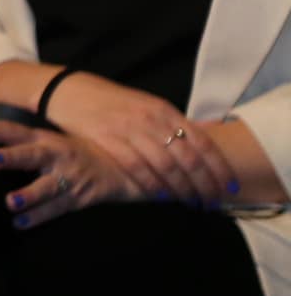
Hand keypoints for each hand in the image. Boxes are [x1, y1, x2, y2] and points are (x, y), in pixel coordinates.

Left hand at [0, 115, 148, 227]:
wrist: (125, 166)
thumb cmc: (77, 151)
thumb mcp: (52, 140)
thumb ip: (22, 142)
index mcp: (45, 139)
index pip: (13, 130)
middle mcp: (55, 156)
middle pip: (30, 155)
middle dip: (12, 157)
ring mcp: (68, 178)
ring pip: (45, 187)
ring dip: (28, 195)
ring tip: (11, 202)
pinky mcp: (78, 197)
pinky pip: (56, 208)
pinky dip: (38, 217)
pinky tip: (20, 223)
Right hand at [42, 71, 240, 206]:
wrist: (67, 90)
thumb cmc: (109, 102)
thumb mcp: (144, 107)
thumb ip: (169, 125)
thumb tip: (200, 147)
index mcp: (163, 110)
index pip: (202, 142)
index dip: (219, 167)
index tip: (229, 188)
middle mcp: (150, 119)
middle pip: (187, 158)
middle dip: (204, 185)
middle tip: (212, 203)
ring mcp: (128, 128)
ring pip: (165, 166)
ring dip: (181, 189)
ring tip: (190, 204)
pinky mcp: (107, 138)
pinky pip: (136, 167)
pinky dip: (151, 185)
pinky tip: (160, 197)